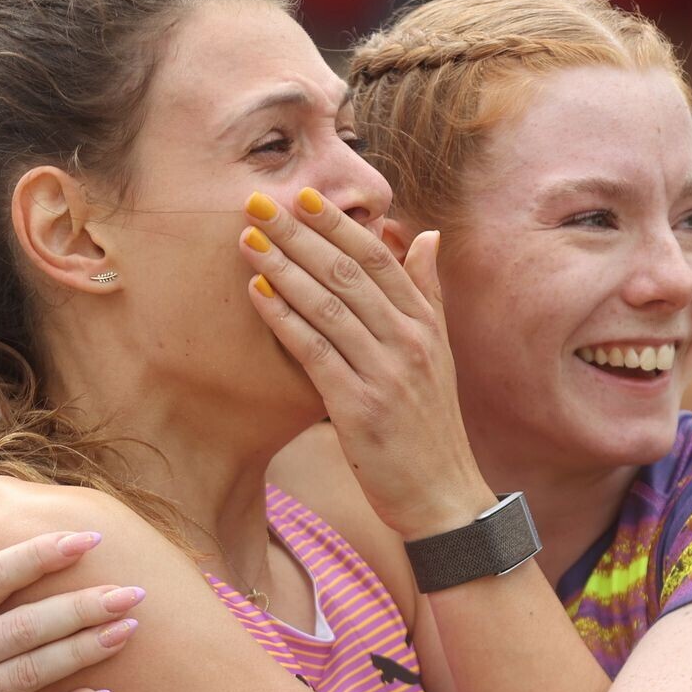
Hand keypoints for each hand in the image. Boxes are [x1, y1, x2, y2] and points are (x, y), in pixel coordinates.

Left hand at [241, 188, 495, 538]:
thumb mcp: (439, 354)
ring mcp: (385, 372)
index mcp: (425, 324)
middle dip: (299, 234)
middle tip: (258, 203)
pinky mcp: (360, 407)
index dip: (338, 224)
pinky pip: (315, 351)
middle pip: (347, 272)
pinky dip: (284, 319)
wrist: (444, 496)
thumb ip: (428, 294)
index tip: (303, 195)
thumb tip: (427, 237)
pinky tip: (256, 294)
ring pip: (328, 305)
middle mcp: (408, 340)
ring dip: (283, 268)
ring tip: (247, 240)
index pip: (379, 258)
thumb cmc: (431, 426)